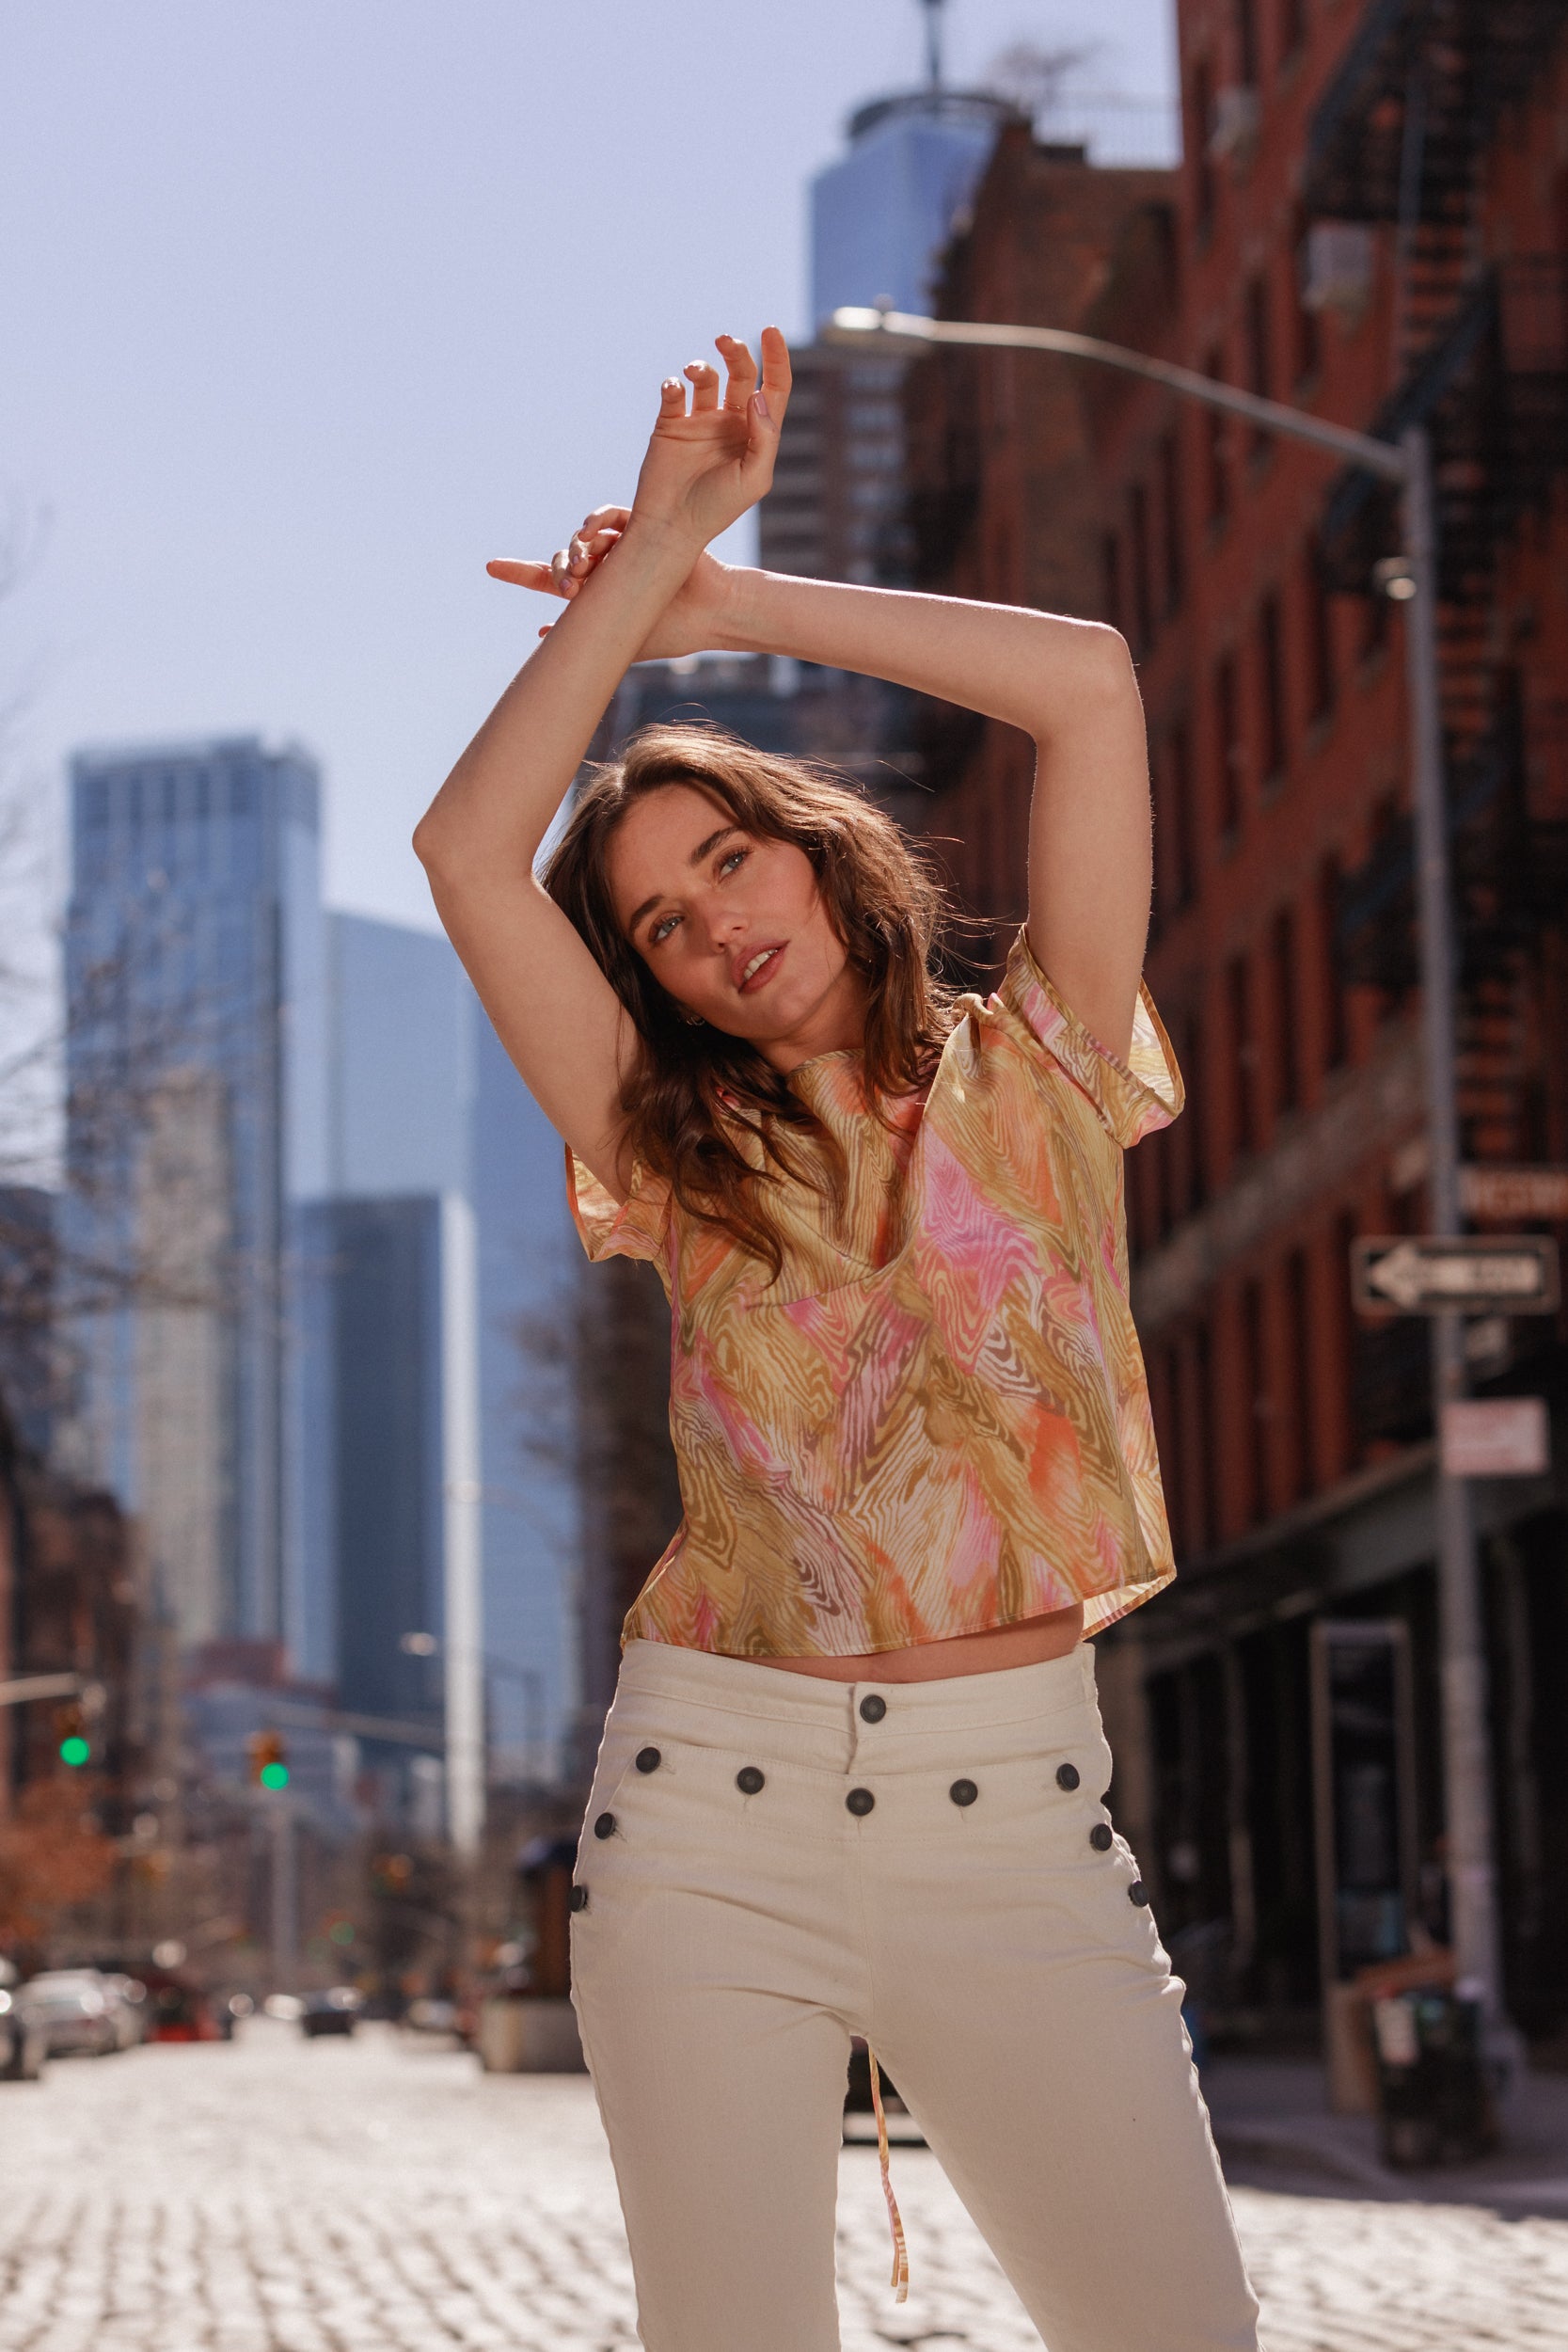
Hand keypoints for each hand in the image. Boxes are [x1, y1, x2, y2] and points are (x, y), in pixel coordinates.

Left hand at [488, 505, 735, 660]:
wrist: (712, 614)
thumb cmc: (674, 632)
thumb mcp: (623, 642)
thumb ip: (583, 640)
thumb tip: (540, 637)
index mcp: (595, 593)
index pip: (548, 579)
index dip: (519, 572)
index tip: (490, 567)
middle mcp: (604, 566)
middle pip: (564, 557)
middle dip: (557, 568)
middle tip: (569, 584)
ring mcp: (622, 545)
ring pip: (584, 537)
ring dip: (578, 550)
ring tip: (585, 568)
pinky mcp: (643, 526)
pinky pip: (612, 516)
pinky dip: (600, 524)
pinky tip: (595, 537)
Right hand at [628, 328, 789, 548]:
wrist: (672, 526)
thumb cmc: (718, 509)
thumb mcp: (754, 478)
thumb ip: (764, 437)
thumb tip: (757, 393)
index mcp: (755, 434)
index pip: (773, 387)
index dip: (777, 358)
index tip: (770, 331)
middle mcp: (729, 423)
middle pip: (740, 373)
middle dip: (737, 353)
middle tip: (726, 341)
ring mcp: (699, 422)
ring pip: (706, 378)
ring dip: (702, 367)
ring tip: (695, 373)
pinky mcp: (669, 424)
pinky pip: (673, 392)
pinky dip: (674, 384)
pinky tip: (674, 390)